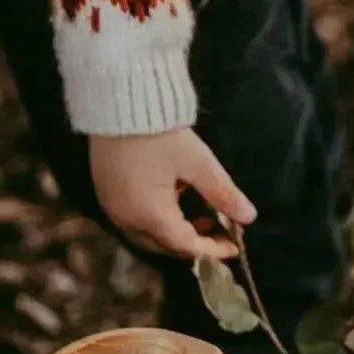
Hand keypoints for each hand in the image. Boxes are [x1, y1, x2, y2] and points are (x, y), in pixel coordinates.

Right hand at [89, 129, 255, 258]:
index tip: (234, 247)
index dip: (212, 250)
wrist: (117, 103)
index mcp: (150, 215)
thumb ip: (222, 194)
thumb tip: (249, 217)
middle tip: (219, 234)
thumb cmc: (158, 134)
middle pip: (165, 246)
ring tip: (202, 217)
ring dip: (175, 233)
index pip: (186, 246)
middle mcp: (127, 218)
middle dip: (194, 245)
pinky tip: (174, 199)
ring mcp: (112, 207)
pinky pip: (133, 220)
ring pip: (148, 236)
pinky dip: (157, 220)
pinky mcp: (105, 193)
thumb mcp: (198, 163)